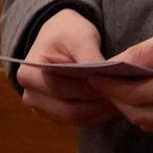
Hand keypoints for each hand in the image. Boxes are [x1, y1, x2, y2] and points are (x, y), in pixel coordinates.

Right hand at [17, 8, 121, 127]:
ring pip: (75, 119)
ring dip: (100, 112)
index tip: (113, 85)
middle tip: (124, 97)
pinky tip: (114, 105)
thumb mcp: (79, 37)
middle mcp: (31, 96)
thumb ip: (89, 56)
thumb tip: (105, 75)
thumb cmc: (67, 33)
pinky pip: (79, 120)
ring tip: (123, 101)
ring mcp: (42, 108)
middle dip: (97, 104)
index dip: (88, 89)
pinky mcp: (56, 114)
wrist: (59, 36)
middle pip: (67, 109)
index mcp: (29, 74)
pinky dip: (97, 115)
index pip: (60, 88)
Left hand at [89, 11, 152, 134]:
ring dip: (135, 109)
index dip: (110, 87)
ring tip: (122, 89)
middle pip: (140, 116)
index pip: (136, 95)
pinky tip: (149, 97)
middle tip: (102, 84)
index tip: (92, 77)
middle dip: (118, 100)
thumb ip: (142, 53)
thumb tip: (110, 65)